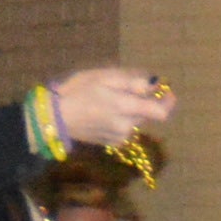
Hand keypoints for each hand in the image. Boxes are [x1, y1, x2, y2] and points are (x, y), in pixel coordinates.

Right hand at [49, 66, 176, 149]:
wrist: (53, 118)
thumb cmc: (77, 92)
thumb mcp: (104, 77)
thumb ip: (133, 81)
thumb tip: (155, 85)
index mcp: (127, 108)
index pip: (161, 112)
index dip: (167, 101)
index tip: (165, 92)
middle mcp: (127, 126)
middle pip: (149, 114)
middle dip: (144, 101)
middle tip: (126, 89)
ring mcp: (118, 137)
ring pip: (136, 121)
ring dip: (131, 110)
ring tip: (111, 100)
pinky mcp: (110, 142)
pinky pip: (124, 128)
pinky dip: (121, 119)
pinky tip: (103, 113)